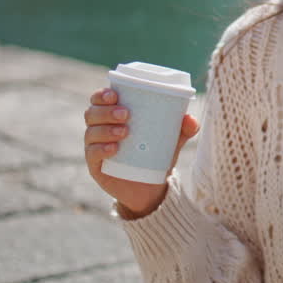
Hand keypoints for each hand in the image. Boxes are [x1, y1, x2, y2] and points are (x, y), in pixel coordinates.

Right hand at [83, 87, 199, 216]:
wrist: (150, 187)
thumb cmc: (156, 155)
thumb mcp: (171, 141)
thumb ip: (183, 129)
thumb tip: (191, 119)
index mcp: (113, 116)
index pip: (99, 99)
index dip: (102, 94)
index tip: (115, 94)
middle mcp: (100, 129)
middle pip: (92, 113)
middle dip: (106, 111)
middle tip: (126, 114)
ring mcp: (95, 147)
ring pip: (91, 132)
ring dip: (105, 129)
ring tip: (125, 132)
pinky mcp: (96, 166)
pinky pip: (92, 154)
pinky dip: (101, 149)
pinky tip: (114, 149)